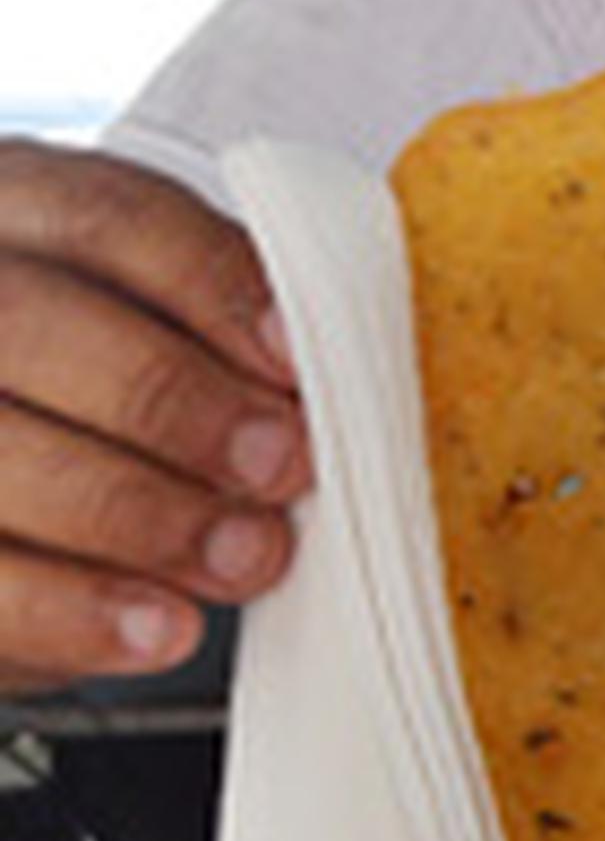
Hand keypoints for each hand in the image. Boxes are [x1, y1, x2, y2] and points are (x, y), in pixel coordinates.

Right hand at [0, 142, 309, 694]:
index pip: (105, 216)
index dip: (210, 285)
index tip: (300, 356)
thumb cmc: (107, 381)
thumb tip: (337, 378)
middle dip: (170, 400)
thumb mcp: (155, 320)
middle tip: (281, 465)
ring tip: (244, 557)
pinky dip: (73, 610)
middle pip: (30, 325)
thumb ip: (221, 326)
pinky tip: (161, 626)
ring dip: (136, 513)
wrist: (18, 476)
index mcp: (17, 213)